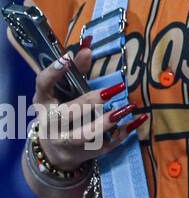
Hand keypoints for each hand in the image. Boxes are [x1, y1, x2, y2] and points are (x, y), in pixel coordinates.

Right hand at [31, 45, 143, 172]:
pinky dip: (122, 134)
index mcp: (43, 102)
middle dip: (91, 101)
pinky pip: (105, 145)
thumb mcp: (64, 91)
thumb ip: (77, 69)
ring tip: (128, 107)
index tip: (67, 58)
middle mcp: (50, 123)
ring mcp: (65, 141)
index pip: (43, 85)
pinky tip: (137, 121)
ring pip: (84, 135)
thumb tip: (88, 45)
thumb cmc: (62, 111)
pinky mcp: (83, 153)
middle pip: (68, 113)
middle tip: (116, 88)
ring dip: (107, 122)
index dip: (53, 72)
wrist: (54, 151)